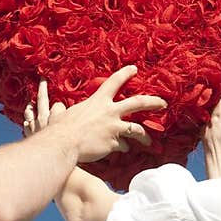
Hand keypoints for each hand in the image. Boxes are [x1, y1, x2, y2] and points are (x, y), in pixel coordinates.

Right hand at [26, 68, 166, 163]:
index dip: (125, 74)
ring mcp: (114, 128)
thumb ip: (62, 110)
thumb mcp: (61, 114)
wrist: (64, 143)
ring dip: (144, 137)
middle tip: (163, 103)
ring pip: (137, 129)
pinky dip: (124, 148)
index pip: (115, 82)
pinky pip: (124, 146)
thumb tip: (56, 107)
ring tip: (149, 142)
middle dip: (153, 102)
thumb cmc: (59, 129)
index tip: (134, 69)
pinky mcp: (114, 143)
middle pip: (137, 103)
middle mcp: (110, 111)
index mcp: (98, 100)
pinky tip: (122, 151)